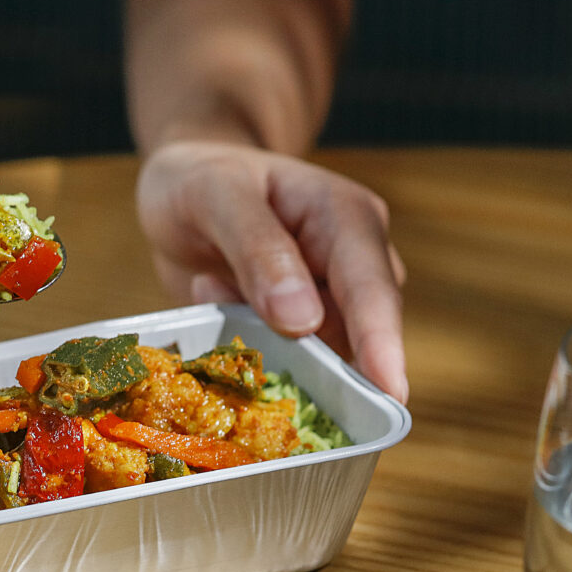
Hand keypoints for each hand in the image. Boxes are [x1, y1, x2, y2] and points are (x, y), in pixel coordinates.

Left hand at [135, 140, 406, 402]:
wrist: (180, 188)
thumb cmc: (202, 178)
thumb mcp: (217, 196)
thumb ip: (259, 249)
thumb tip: (303, 320)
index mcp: (347, 218)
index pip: (372, 287)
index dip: (381, 343)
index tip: (390, 394)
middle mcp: (350, 264)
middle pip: (356, 333)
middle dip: (308, 354)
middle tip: (242, 331)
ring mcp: (326, 301)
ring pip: (316, 355)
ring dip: (261, 340)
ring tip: (213, 285)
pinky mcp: (296, 330)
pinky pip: (282, 360)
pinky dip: (245, 342)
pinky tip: (211, 293)